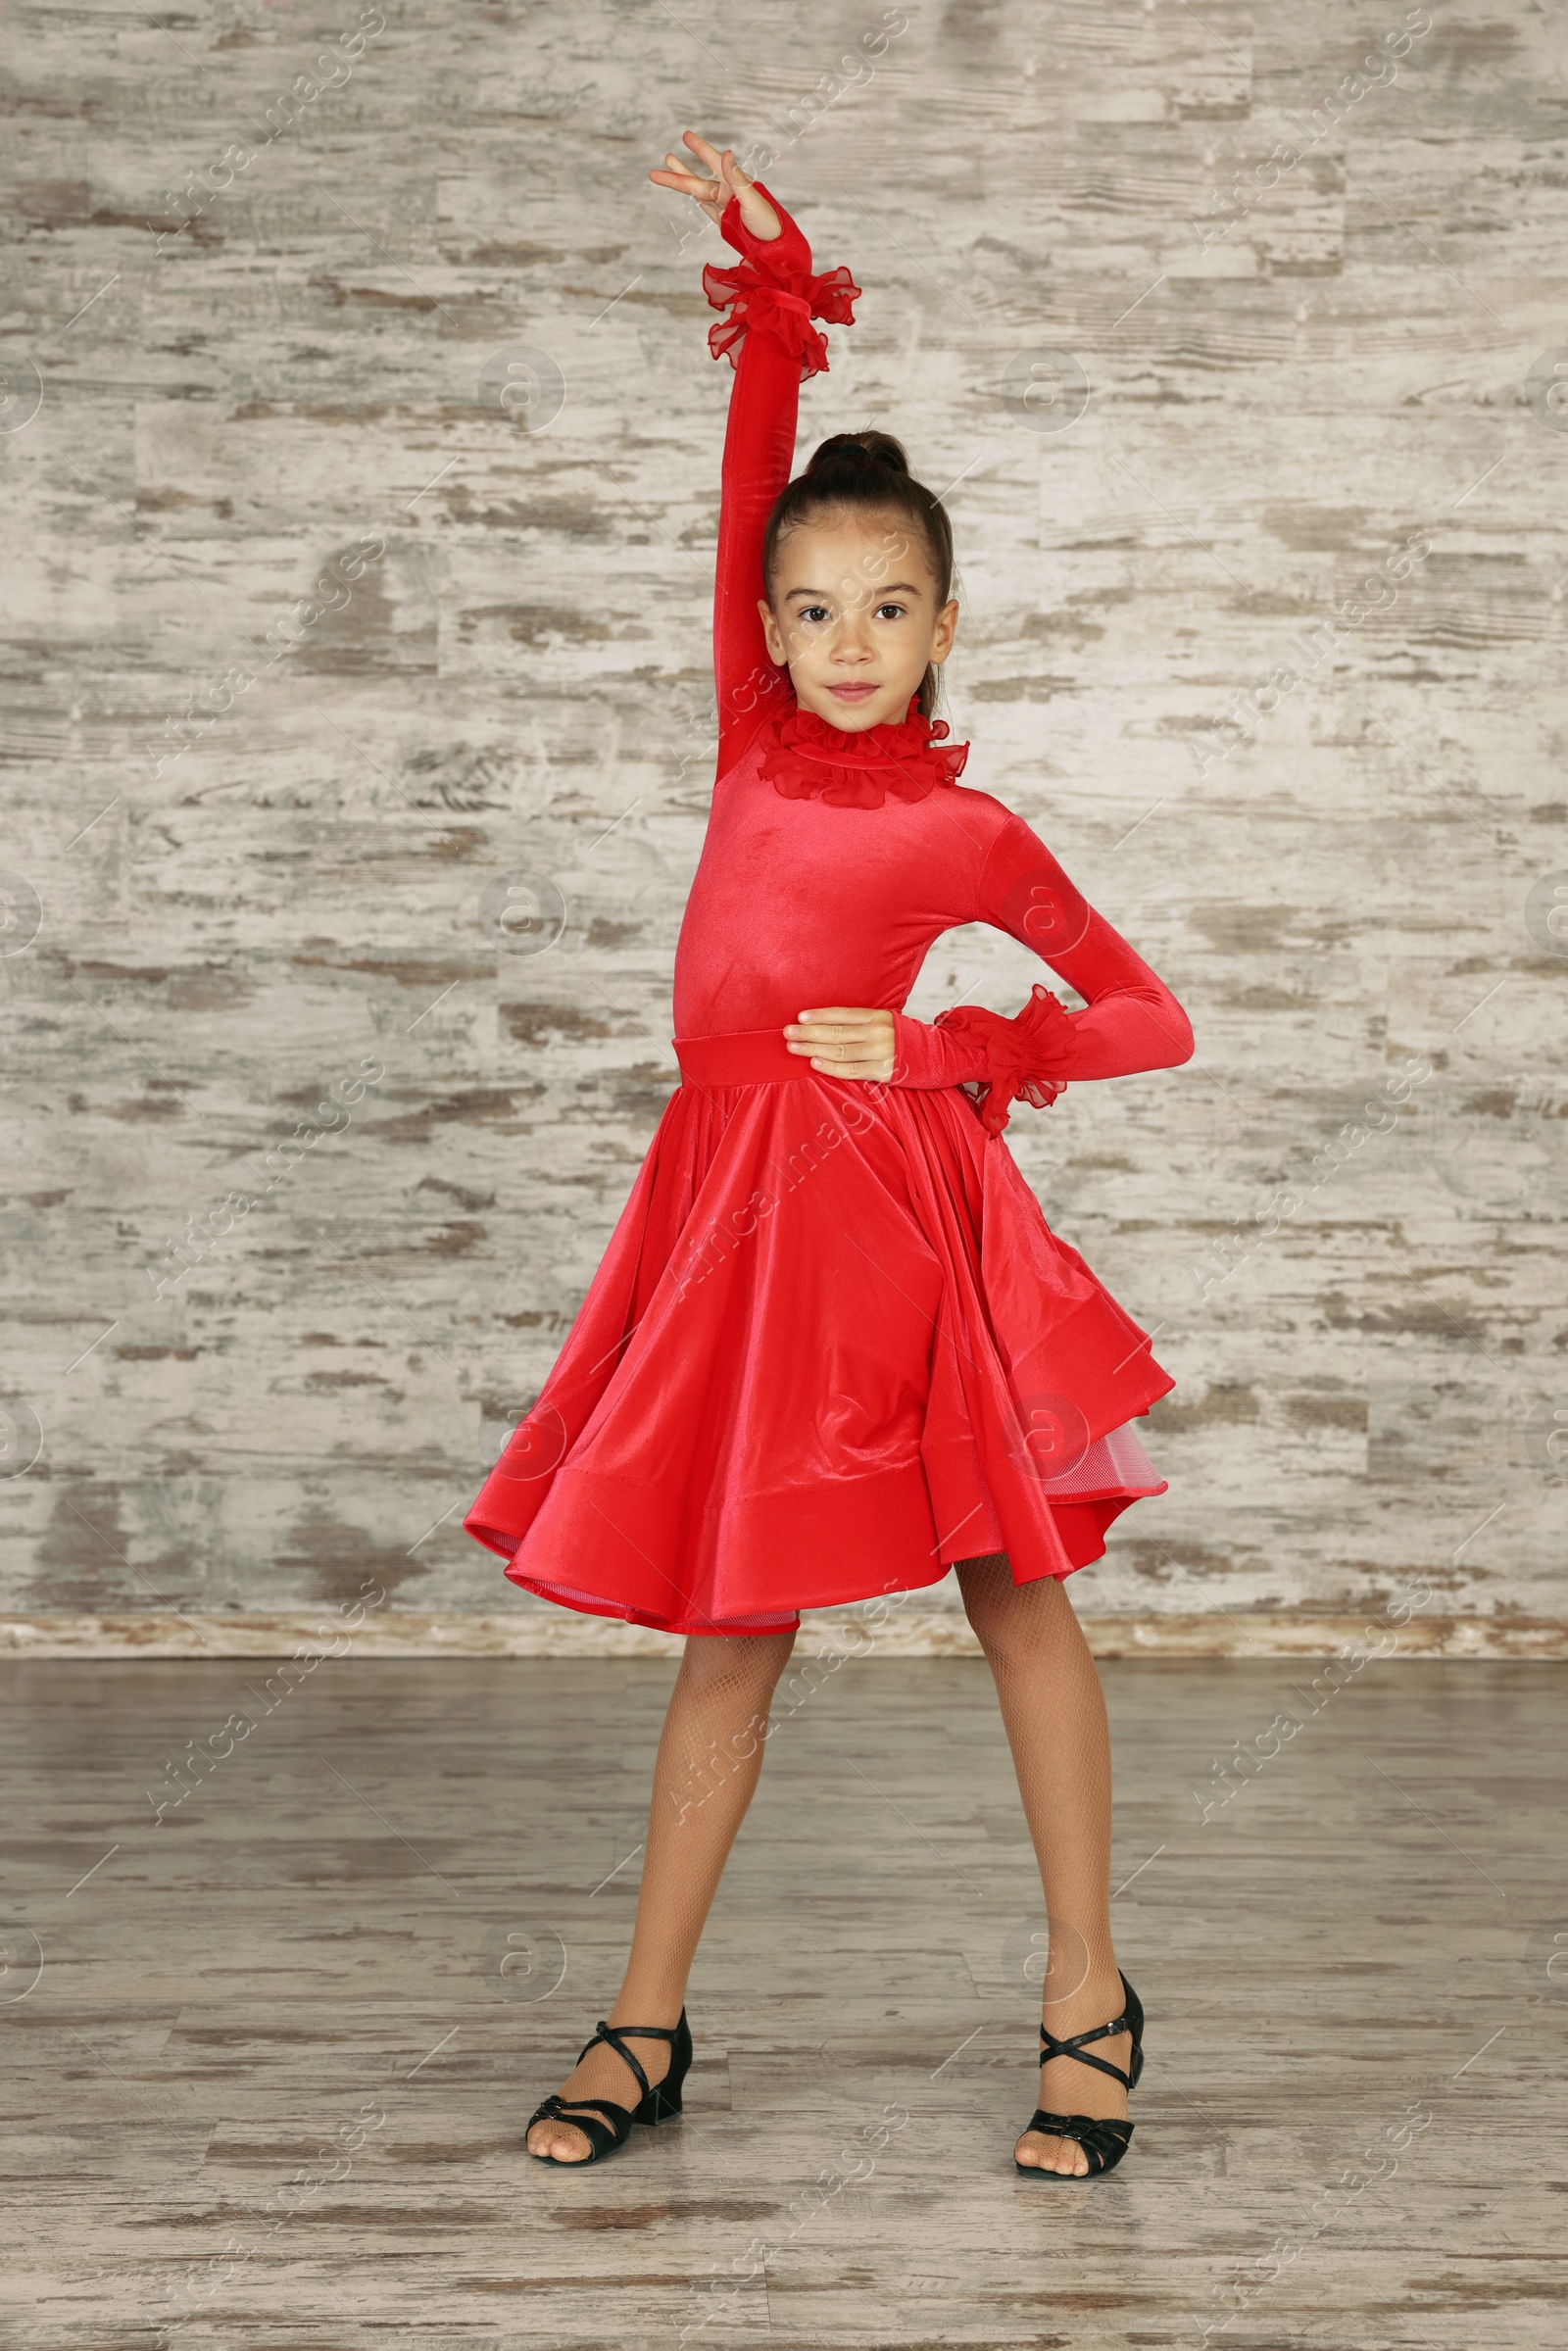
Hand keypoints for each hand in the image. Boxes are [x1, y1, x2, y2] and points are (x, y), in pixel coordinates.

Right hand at [649, 130, 781, 241]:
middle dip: (680, 171)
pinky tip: (688, 192)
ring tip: (664, 172)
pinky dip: (696, 199)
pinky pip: (706, 207)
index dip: (700, 149)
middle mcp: (727, 192)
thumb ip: (736, 178)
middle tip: (665, 157)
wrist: (774, 248)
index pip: (714, 162)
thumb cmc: (768, 222)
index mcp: (735, 183)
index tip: (686, 136)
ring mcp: (724, 207)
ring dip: (682, 183)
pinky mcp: (723, 222)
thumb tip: (727, 153)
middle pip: (698, 180)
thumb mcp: (752, 198)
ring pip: (698, 193)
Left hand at [783, 1007, 895, 1080]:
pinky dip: (832, 1067)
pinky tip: (815, 1063)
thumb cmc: (903, 1038)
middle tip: (788, 1032)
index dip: (821, 1015)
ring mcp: (880, 1052)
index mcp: (877, 1016)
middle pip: (837, 1032)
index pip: (843, 1014)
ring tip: (794, 1047)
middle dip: (809, 1032)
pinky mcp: (883, 1071)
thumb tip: (826, 1025)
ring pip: (840, 1051)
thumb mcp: (886, 1022)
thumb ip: (861, 1022)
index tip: (800, 1017)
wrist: (935, 1055)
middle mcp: (877, 1032)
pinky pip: (852, 1071)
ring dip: (813, 1049)